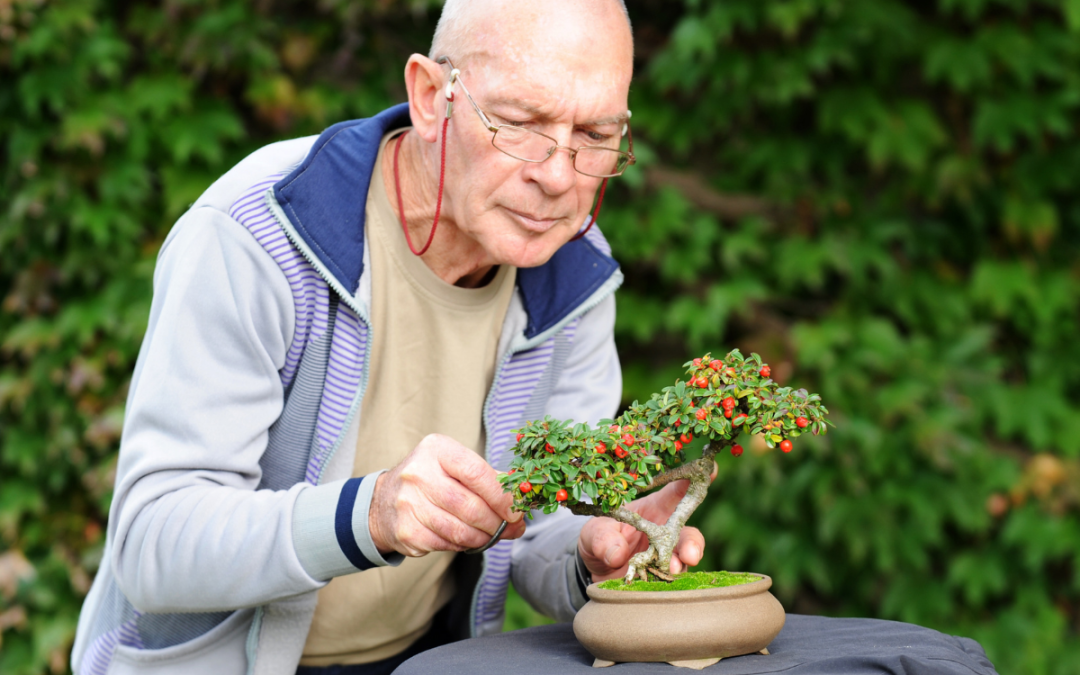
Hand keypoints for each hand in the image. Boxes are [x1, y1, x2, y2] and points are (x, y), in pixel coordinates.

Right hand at [368, 434, 525, 556]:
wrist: (383, 501)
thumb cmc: (430, 479)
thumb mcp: (453, 465)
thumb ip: (486, 477)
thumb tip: (520, 500)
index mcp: (436, 450)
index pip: (477, 473)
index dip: (502, 496)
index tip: (517, 510)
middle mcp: (419, 474)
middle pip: (470, 507)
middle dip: (497, 522)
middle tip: (513, 528)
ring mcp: (409, 504)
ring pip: (460, 530)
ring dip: (484, 537)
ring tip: (494, 535)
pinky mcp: (407, 531)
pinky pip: (447, 544)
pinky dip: (464, 545)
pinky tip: (468, 539)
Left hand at [577, 465, 715, 580]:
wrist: (596, 571)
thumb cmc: (599, 538)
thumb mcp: (594, 533)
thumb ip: (603, 539)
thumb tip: (617, 554)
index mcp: (653, 509)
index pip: (676, 491)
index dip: (692, 481)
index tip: (710, 470)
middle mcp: (665, 531)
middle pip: (688, 533)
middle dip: (693, 543)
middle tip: (690, 554)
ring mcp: (665, 556)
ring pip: (683, 560)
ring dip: (680, 565)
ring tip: (670, 570)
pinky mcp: (661, 577)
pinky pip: (671, 580)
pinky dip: (667, 583)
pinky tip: (659, 585)